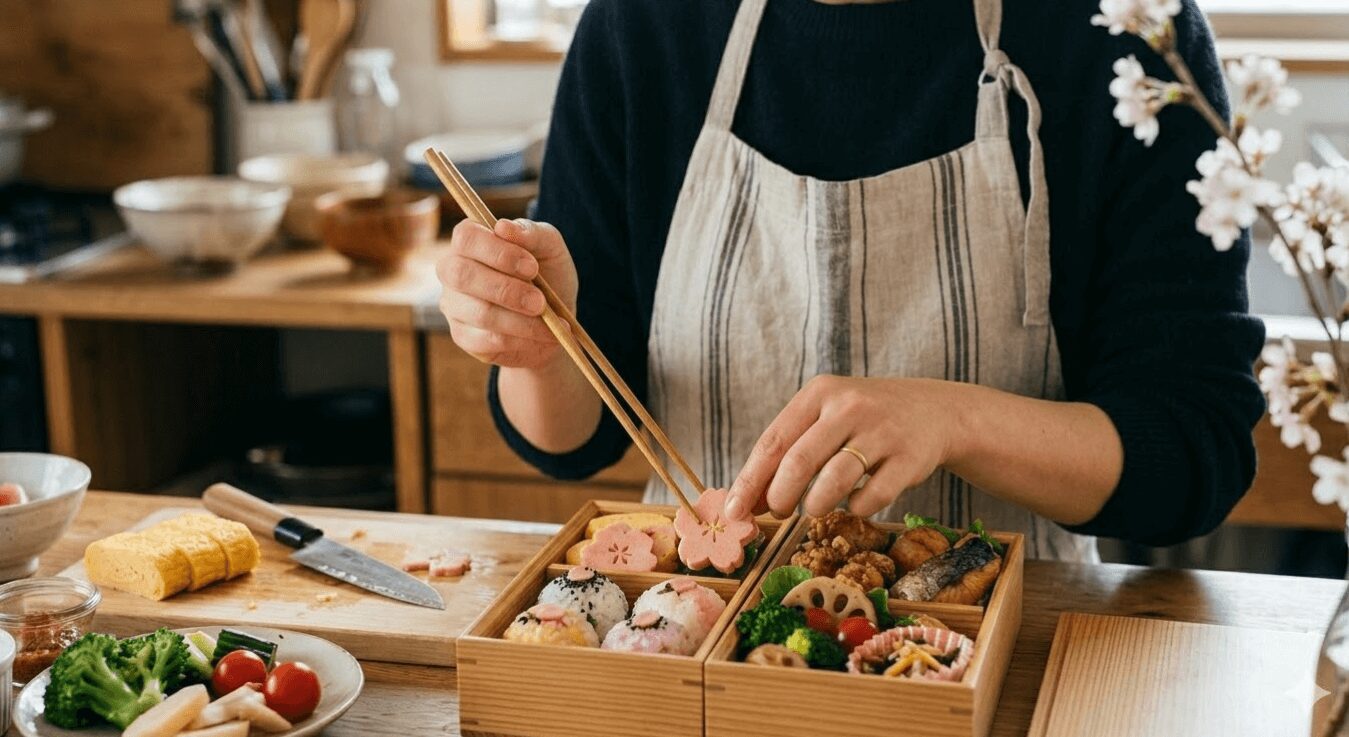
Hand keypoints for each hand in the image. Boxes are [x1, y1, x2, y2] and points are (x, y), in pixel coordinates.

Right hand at [437, 218, 578, 369]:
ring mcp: (454, 305)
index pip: (466, 237)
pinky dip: (523, 339)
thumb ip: (531, 232)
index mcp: (471, 241)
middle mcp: (453, 270)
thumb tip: (503, 227)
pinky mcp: (463, 336)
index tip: (532, 267)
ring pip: (480, 312)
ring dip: (522, 320)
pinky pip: (487, 340)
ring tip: (550, 322)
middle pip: (462, 275)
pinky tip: (545, 336)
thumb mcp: (550, 248)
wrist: (556, 319)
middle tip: (541, 302)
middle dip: (507, 290)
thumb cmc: (548, 274)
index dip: (497, 252)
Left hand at [724, 376, 968, 519]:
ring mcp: (882, 431)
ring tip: (813, 508)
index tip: (734, 512)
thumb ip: (789, 451)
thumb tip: (749, 501)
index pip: (773, 442)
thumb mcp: (826, 417)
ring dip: (815, 505)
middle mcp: (849, 406)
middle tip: (777, 513)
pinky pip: (873, 496)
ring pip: (834, 481)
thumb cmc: (864, 421)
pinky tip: (855, 504)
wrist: (934, 411)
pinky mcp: (909, 457)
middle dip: (779, 497)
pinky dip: (856, 509)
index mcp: (820, 393)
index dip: (750, 481)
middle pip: (799, 462)